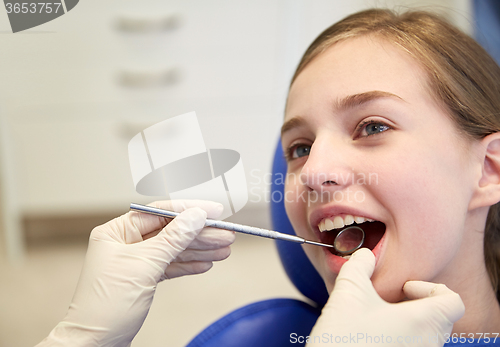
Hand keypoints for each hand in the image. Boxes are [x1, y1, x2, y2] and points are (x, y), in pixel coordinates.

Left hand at [37, 200, 233, 346]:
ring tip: (224, 249)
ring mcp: (135, 262)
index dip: (189, 209)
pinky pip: (170, 266)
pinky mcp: (143, 279)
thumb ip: (173, 239)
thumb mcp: (145, 266)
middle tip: (225, 234)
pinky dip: (188, 265)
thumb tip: (195, 216)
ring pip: (173, 250)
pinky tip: (206, 263)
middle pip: (170, 231)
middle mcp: (125, 243)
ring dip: (199, 250)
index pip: (159, 212)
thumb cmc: (106, 306)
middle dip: (199, 233)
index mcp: (116, 232)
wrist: (95, 344)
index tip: (213, 210)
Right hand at [307, 248, 464, 345]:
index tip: (404, 287)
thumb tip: (364, 255)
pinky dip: (399, 337)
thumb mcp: (349, 291)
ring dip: (407, 321)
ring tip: (378, 317)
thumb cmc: (344, 339)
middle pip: (440, 318)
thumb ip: (360, 265)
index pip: (453, 301)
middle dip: (416, 303)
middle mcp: (428, 344)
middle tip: (390, 299)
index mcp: (424, 322)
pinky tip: (372, 334)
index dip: (430, 287)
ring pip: (426, 335)